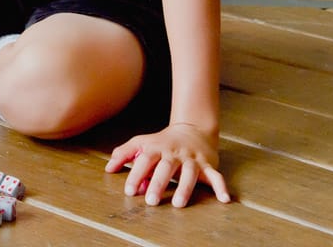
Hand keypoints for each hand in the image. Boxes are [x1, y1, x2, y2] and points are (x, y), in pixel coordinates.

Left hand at [105, 122, 230, 206]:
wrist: (193, 129)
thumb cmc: (162, 141)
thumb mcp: (142, 143)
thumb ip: (124, 154)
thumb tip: (108, 168)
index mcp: (157, 148)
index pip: (144, 160)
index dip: (136, 174)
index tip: (129, 191)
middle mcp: (174, 153)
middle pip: (166, 168)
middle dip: (158, 183)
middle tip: (150, 200)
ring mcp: (192, 159)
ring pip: (189, 173)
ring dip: (184, 188)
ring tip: (178, 204)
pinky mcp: (207, 164)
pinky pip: (215, 176)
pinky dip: (221, 187)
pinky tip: (224, 199)